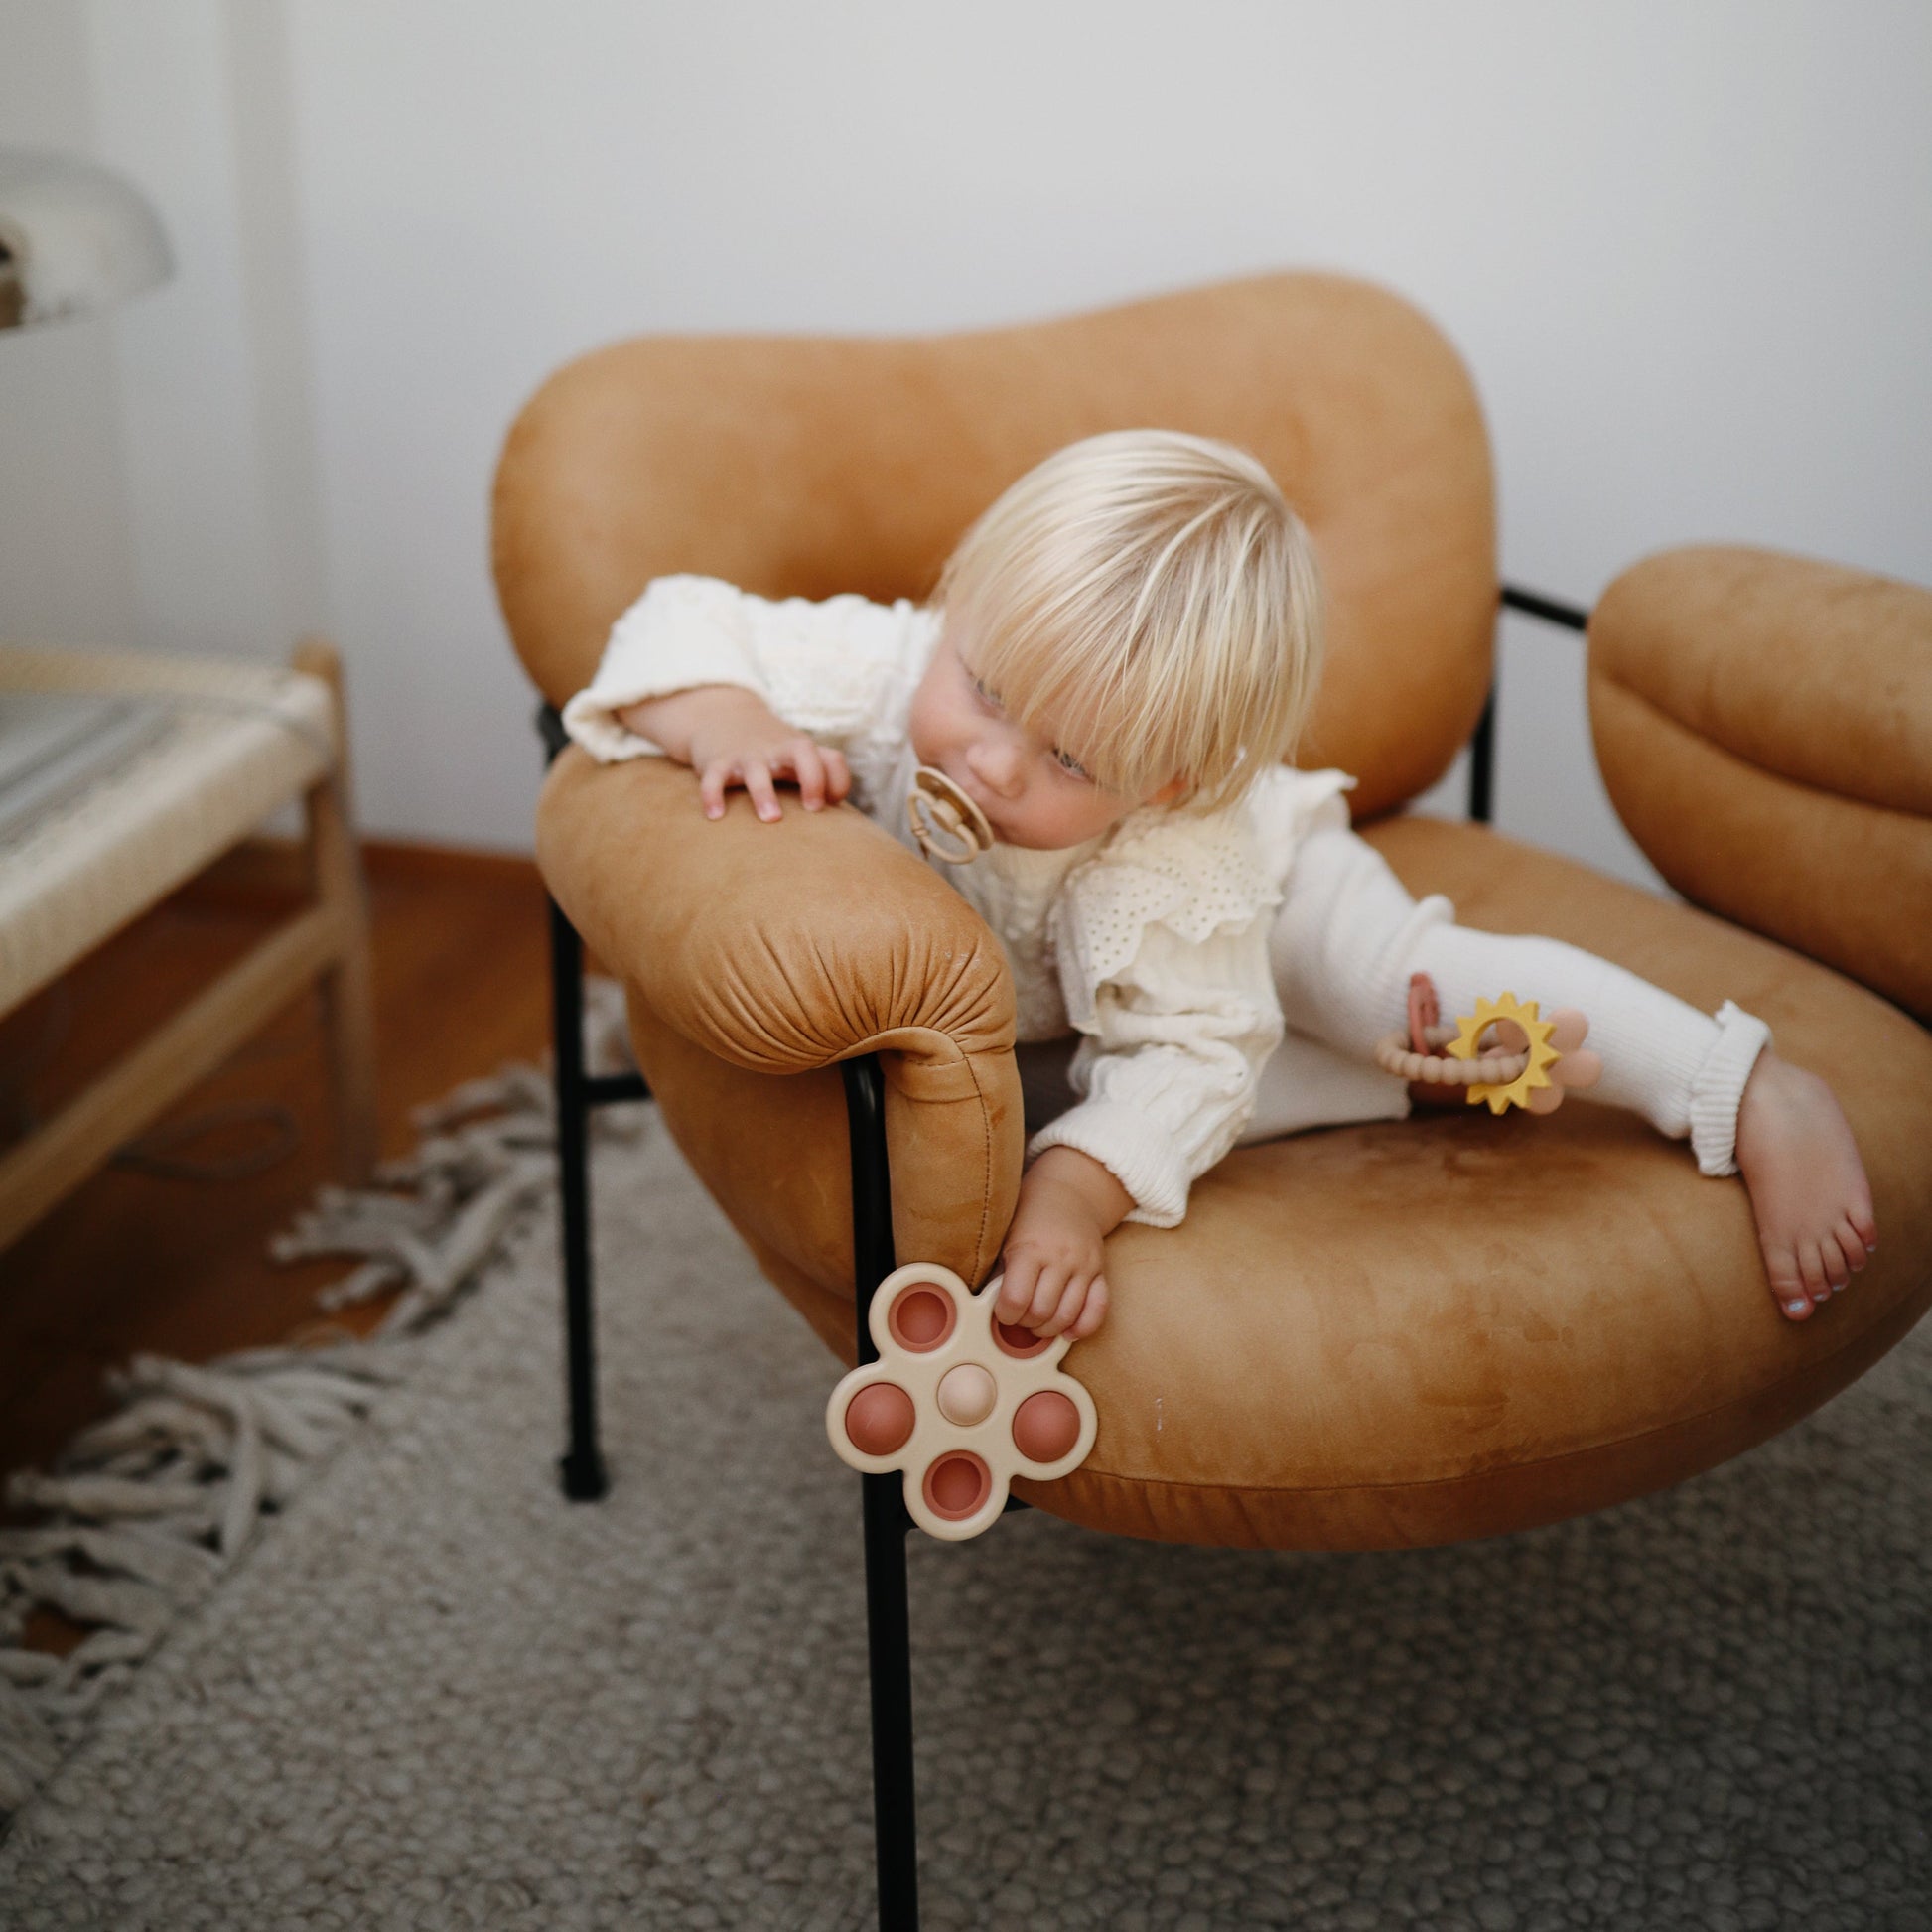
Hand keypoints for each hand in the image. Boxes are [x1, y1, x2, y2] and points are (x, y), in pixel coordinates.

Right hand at [616, 686, 850, 821]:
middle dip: (812, 779)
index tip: (831, 804)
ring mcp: (747, 755)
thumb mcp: (798, 754)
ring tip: (771, 818)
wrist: (720, 717)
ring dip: (764, 793)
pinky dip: (712, 795)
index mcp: (801, 749)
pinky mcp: (717, 762)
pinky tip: (715, 816)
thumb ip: (824, 774)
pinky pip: (714, 778)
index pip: (832, 759)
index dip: (838, 782)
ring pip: (757, 771)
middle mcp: (777, 749)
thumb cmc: (770, 749)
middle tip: (813, 809)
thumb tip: (840, 811)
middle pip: (803, 752)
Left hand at [994, 1147, 1132, 1340]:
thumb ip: (999, 1272)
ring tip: (1038, 1322)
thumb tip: (986, 1307)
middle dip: (1026, 1323)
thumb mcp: (1006, 1237)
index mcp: (1030, 1248)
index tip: (1003, 1312)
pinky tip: (1067, 1331)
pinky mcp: (1101, 1271)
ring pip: (1069, 1316)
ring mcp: (1084, 1265)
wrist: (1069, 1192)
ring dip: (1050, 1329)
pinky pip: (1098, 1309)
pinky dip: (1083, 1327)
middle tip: (1020, 1317)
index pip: (1016, 1298)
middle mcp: (1060, 1257)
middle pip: (1043, 1311)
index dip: (1005, 1314)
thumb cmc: (1029, 1216)